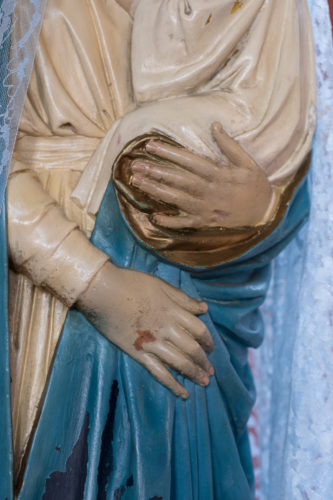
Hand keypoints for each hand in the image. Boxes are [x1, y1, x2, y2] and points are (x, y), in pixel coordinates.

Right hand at [77, 261, 214, 397]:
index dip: (207, 340)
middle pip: (192, 348)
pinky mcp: (137, 353)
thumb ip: (182, 298)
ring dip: (194, 374)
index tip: (211, 348)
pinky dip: (172, 384)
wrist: (101, 290)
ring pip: (180, 362)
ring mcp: (152, 343)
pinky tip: (183, 393)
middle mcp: (166, 328)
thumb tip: (204, 308)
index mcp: (173, 310)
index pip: (198, 329)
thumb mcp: (160, 284)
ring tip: (204, 382)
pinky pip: (158, 372)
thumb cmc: (129, 282)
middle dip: (204, 361)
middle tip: (210, 370)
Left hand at [130, 122, 272, 228]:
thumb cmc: (256, 185)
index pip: (189, 161)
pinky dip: (170, 222)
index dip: (169, 153)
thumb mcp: (247, 162)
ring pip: (177, 199)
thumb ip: (230, 145)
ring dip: (156, 191)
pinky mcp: (206, 221)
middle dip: (156, 171)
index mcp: (219, 174)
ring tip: (137, 182)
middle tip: (136, 164)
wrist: (266, 213)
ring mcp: (206, 208)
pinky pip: (186, 223)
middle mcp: (209, 191)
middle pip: (178, 180)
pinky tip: (154, 217)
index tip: (151, 146)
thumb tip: (215, 125)